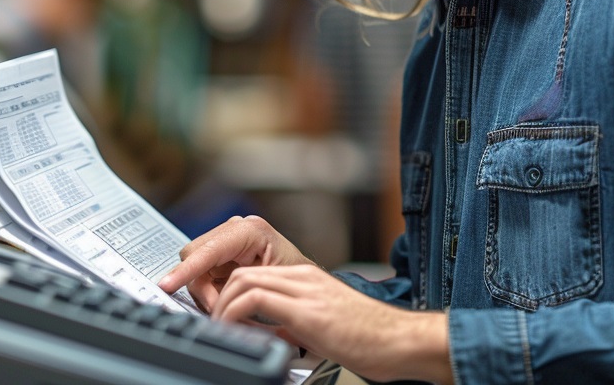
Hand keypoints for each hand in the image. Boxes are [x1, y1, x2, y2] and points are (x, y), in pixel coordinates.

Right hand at [158, 215, 312, 311]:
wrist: (308, 286)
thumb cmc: (299, 284)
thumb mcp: (274, 284)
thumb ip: (243, 290)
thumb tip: (217, 306)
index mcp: (250, 231)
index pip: (206, 250)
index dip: (185, 270)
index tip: (167, 285)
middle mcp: (235, 230)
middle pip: (194, 256)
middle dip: (199, 287)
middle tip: (216, 309)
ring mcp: (227, 240)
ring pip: (194, 267)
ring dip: (203, 291)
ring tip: (225, 304)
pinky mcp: (222, 254)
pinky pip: (201, 273)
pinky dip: (207, 290)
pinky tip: (222, 297)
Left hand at [214, 265, 453, 383]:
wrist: (402, 342)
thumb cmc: (372, 338)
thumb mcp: (323, 327)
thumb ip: (295, 324)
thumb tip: (271, 334)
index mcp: (307, 280)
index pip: (254, 272)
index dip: (228, 291)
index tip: (218, 314)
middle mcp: (304, 279)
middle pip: (242, 272)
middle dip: (218, 296)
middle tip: (212, 321)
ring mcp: (306, 292)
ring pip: (244, 280)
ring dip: (222, 306)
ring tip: (219, 328)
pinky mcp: (309, 312)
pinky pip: (256, 300)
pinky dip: (235, 314)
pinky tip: (234, 331)